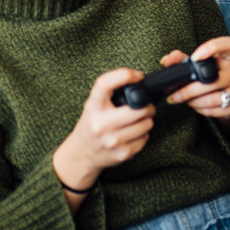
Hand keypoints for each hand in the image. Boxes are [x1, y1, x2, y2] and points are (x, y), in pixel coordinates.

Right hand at [53, 68, 155, 192]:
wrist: (81, 154)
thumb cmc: (92, 124)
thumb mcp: (94, 105)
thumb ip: (111, 94)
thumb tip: (139, 82)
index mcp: (93, 107)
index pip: (105, 84)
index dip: (124, 75)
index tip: (137, 75)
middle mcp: (101, 124)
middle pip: (138, 108)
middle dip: (147, 106)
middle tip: (145, 106)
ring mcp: (112, 140)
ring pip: (146, 124)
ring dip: (147, 121)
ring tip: (138, 120)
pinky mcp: (122, 154)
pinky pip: (145, 138)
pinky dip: (143, 135)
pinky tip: (134, 134)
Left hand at [163, 36, 229, 129]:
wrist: (228, 97)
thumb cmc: (210, 76)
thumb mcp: (198, 65)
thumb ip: (181, 60)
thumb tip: (166, 60)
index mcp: (228, 56)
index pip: (226, 45)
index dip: (211, 48)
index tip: (195, 58)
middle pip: (212, 78)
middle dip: (189, 89)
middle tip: (174, 94)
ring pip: (212, 98)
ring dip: (193, 101)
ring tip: (185, 100)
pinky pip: (215, 110)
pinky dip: (201, 109)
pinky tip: (196, 106)